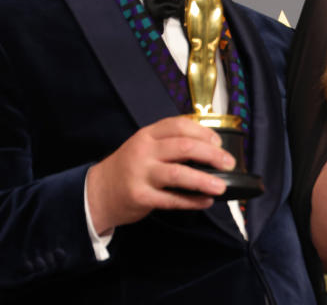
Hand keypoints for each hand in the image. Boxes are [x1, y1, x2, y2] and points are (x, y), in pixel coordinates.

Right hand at [86, 116, 235, 234]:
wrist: (97, 192)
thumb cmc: (128, 168)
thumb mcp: (145, 146)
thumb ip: (170, 144)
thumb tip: (209, 149)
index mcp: (148, 134)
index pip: (179, 125)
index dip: (203, 132)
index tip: (219, 143)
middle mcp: (144, 151)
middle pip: (184, 147)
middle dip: (211, 155)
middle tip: (228, 164)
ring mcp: (141, 174)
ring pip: (179, 174)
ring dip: (204, 180)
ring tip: (221, 186)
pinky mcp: (140, 196)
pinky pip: (172, 199)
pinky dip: (192, 201)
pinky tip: (205, 201)